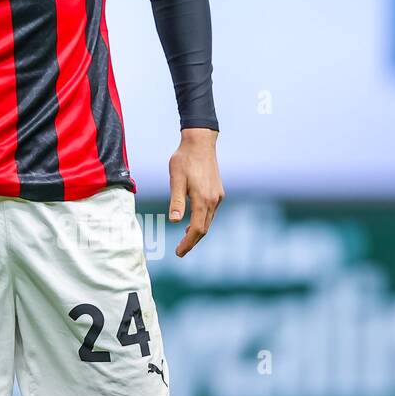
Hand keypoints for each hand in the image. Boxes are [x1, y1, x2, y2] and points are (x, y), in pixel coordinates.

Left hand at [168, 128, 223, 257]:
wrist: (200, 142)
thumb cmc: (184, 159)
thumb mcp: (176, 179)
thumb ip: (176, 201)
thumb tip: (176, 221)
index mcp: (203, 199)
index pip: (197, 229)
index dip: (188, 243)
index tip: (179, 253)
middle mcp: (213, 200)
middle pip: (204, 228)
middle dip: (192, 241)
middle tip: (180, 251)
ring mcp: (218, 196)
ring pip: (208, 220)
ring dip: (197, 231)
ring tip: (185, 239)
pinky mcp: (218, 192)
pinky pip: (210, 212)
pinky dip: (202, 220)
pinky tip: (193, 221)